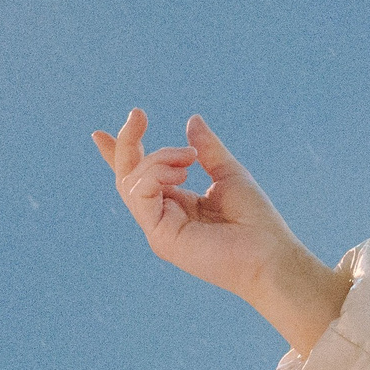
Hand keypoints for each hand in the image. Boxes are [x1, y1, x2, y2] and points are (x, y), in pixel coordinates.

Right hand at [92, 110, 351, 354]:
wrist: (270, 255)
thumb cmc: (256, 221)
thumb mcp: (228, 173)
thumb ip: (207, 150)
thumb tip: (192, 120)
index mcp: (177, 204)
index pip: (140, 178)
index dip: (118, 155)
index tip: (99, 134)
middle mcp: (163, 217)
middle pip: (128, 177)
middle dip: (127, 144)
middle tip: (138, 114)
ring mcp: (159, 229)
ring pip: (132, 182)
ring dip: (157, 159)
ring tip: (189, 159)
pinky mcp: (161, 237)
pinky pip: (141, 195)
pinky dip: (157, 174)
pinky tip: (184, 171)